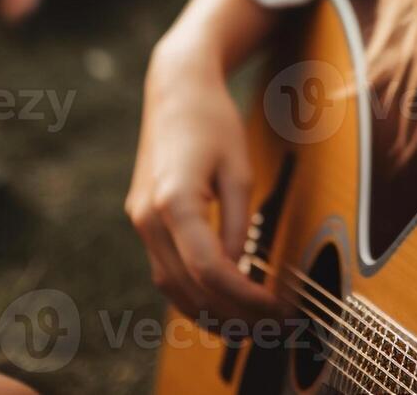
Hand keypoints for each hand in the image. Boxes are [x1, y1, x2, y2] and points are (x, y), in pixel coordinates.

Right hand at [126, 0, 282, 323]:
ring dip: (207, 312)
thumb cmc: (213, 121)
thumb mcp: (239, 169)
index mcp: (174, 201)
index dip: (245, 297)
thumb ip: (239, 224)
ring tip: (248, 327)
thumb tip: (240, 270)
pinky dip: (190, 293)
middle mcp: (148, 217)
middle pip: (188, 287)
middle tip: (270, 326)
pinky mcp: (142, 220)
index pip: (210, 269)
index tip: (276, 307)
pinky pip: (164, 270)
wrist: (175, 89)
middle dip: (230, 314)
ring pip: (170, 286)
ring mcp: (140, 220)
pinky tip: (219, 304)